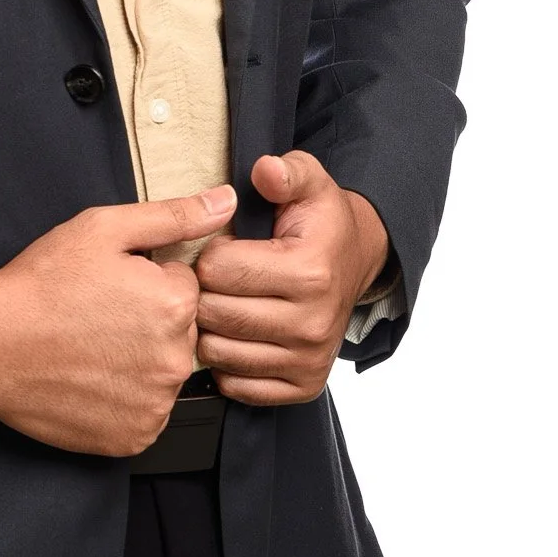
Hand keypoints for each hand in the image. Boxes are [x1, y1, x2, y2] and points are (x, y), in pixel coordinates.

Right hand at [0, 184, 237, 457]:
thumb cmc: (42, 282)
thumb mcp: (103, 229)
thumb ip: (173, 217)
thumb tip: (227, 202)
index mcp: (177, 304)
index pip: (183, 286)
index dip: (145, 280)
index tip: (109, 284)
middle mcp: (177, 361)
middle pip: (178, 331)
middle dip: (147, 320)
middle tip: (95, 315)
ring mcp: (155, 405)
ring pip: (161, 372)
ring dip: (137, 360)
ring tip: (89, 346)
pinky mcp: (133, 438)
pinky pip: (144, 412)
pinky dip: (123, 398)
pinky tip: (90, 377)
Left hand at [194, 151, 390, 405]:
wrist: (354, 261)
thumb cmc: (320, 223)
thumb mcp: (309, 182)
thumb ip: (286, 171)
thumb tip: (265, 170)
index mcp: (309, 272)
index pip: (217, 270)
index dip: (208, 254)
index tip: (221, 247)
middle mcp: (312, 323)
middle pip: (214, 313)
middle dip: (203, 291)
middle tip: (216, 278)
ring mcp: (308, 360)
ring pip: (217, 352)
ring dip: (210, 328)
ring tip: (224, 302)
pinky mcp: (303, 386)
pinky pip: (236, 384)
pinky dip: (227, 362)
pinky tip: (237, 334)